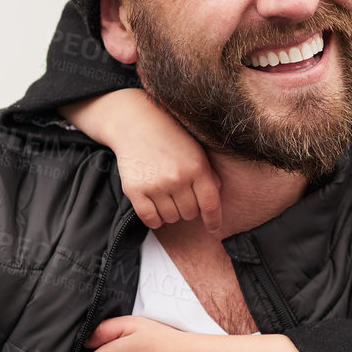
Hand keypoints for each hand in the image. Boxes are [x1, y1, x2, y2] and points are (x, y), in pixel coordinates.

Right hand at [60, 90, 222, 233]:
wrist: (135, 123)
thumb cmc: (170, 137)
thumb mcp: (196, 151)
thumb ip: (208, 175)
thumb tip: (216, 199)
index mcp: (197, 168)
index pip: (210, 204)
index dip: (214, 220)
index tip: (213, 228)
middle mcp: (178, 178)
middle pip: (190, 214)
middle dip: (188, 208)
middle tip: (180, 194)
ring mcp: (156, 185)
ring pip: (171, 218)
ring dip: (171, 213)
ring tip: (166, 196)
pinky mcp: (135, 190)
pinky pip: (150, 219)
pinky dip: (155, 219)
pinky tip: (155, 209)